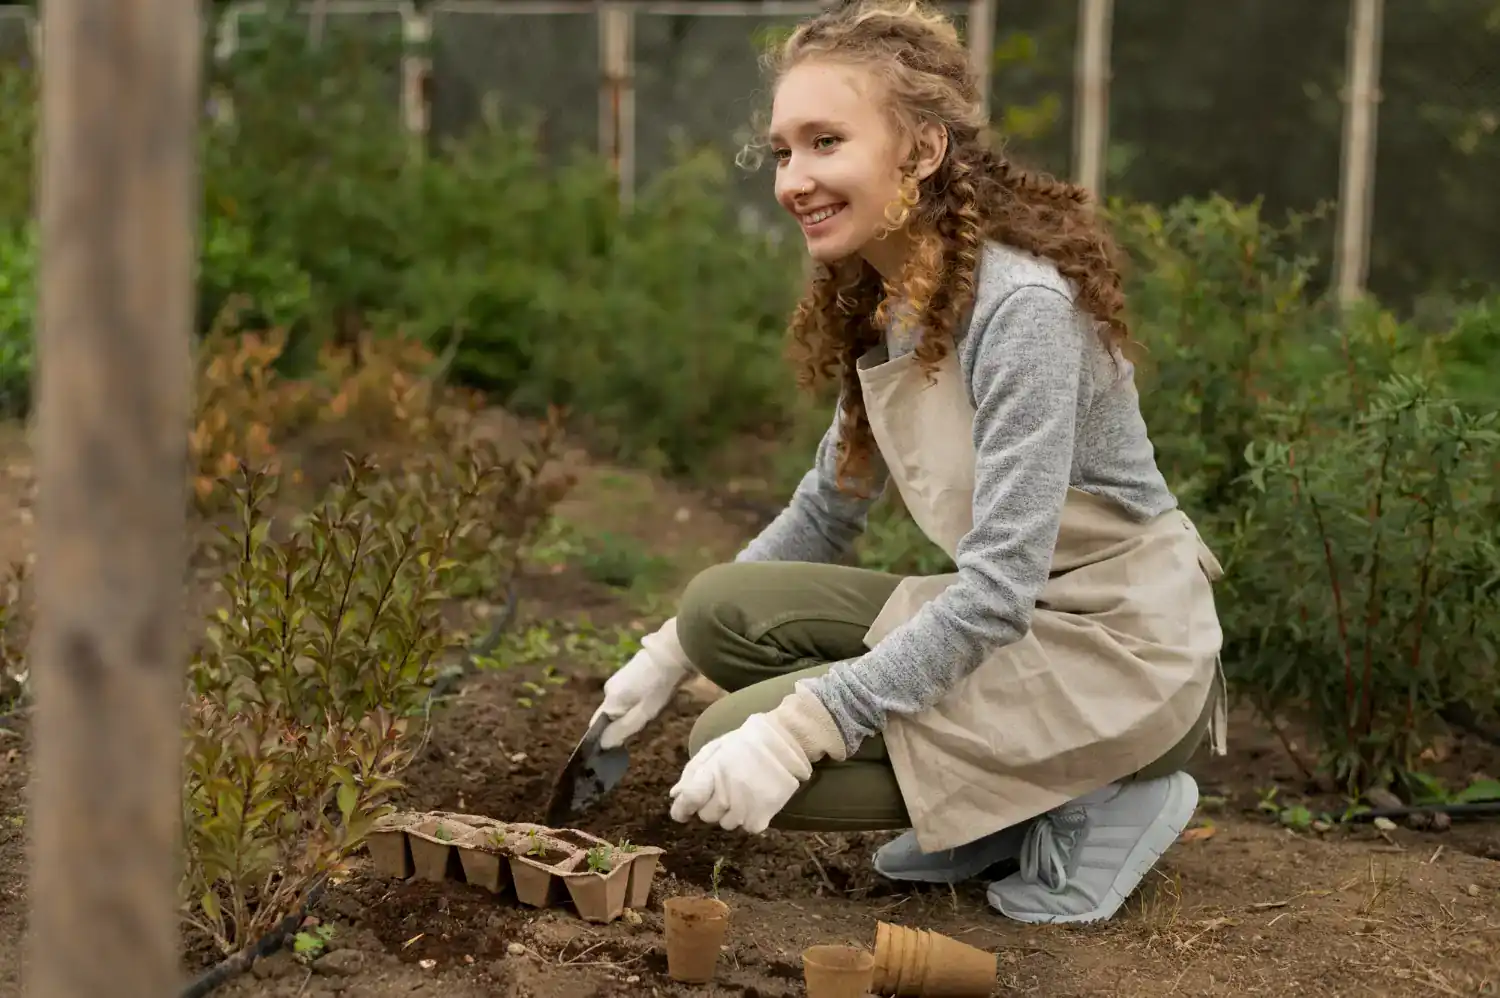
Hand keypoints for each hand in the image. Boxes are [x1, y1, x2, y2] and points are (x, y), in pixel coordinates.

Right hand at [592, 618, 692, 749]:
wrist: (673, 652)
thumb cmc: (659, 686)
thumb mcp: (644, 713)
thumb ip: (622, 730)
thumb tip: (603, 744)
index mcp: (610, 700)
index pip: (596, 726)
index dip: (604, 738)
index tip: (618, 748)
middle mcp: (610, 688)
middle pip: (610, 716)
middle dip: (623, 725)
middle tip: (645, 727)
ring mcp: (619, 678)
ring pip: (621, 704)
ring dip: (632, 712)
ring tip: (654, 710)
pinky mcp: (630, 672)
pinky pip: (628, 694)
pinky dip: (637, 700)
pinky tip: (654, 698)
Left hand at [668, 689, 847, 833]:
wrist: (786, 741)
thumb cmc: (746, 743)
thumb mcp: (715, 748)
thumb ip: (693, 772)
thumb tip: (675, 796)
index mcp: (713, 770)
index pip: (689, 799)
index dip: (681, 809)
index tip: (682, 812)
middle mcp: (728, 791)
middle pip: (707, 816)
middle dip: (711, 805)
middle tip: (725, 789)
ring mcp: (746, 806)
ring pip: (726, 824)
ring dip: (731, 813)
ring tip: (742, 793)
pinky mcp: (763, 816)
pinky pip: (748, 828)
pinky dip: (750, 819)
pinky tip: (755, 802)